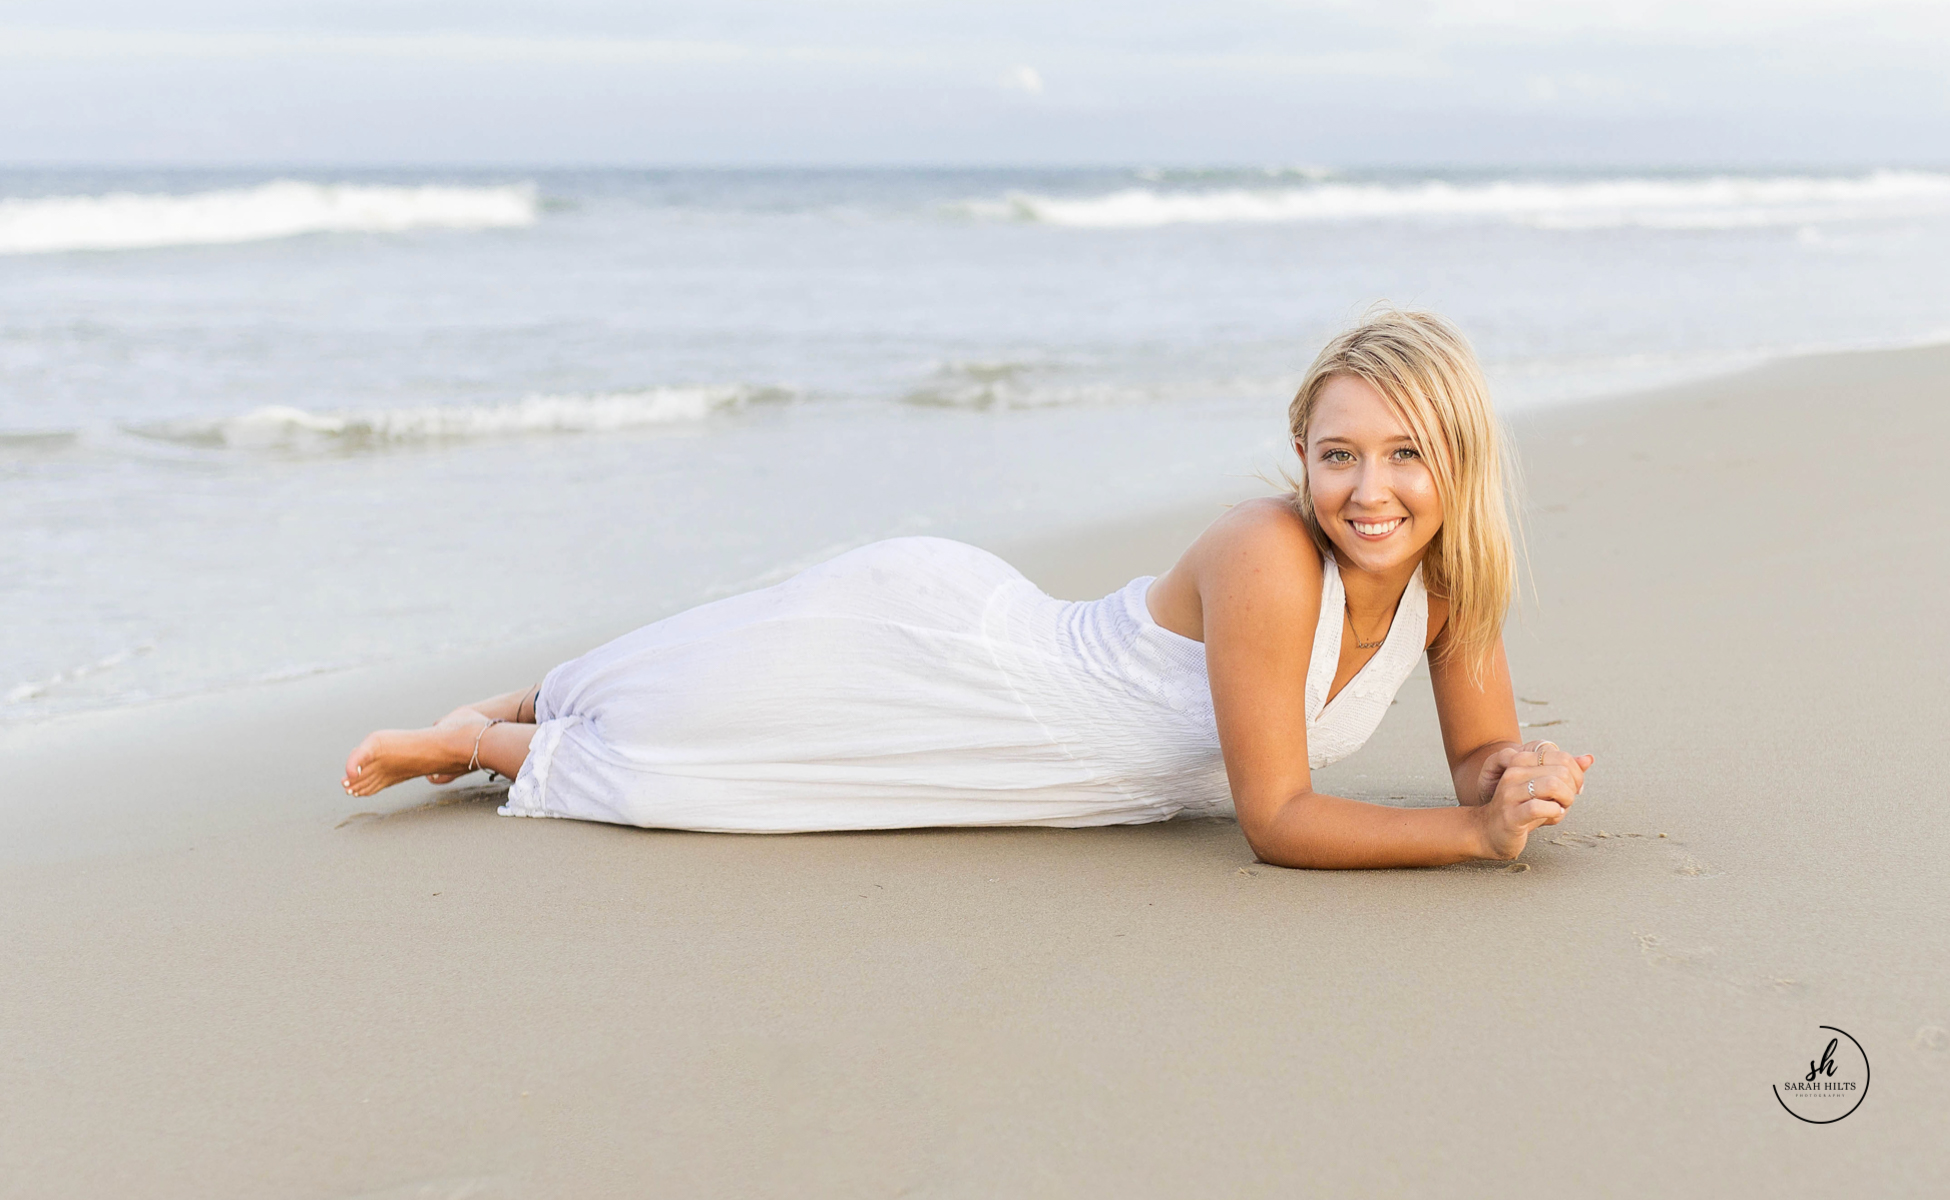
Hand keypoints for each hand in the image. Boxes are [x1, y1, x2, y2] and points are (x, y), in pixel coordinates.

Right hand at [1475, 739, 1590, 805]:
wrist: (1490, 831)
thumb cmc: (1521, 809)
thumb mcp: (1544, 787)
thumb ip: (1565, 772)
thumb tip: (1588, 759)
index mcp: (1521, 761)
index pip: (1562, 757)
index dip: (1576, 774)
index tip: (1574, 789)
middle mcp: (1513, 773)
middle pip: (1561, 771)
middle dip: (1572, 789)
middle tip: (1566, 801)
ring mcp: (1510, 793)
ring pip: (1553, 785)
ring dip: (1565, 799)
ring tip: (1560, 807)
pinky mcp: (1511, 814)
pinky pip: (1540, 807)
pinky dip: (1554, 812)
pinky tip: (1552, 815)